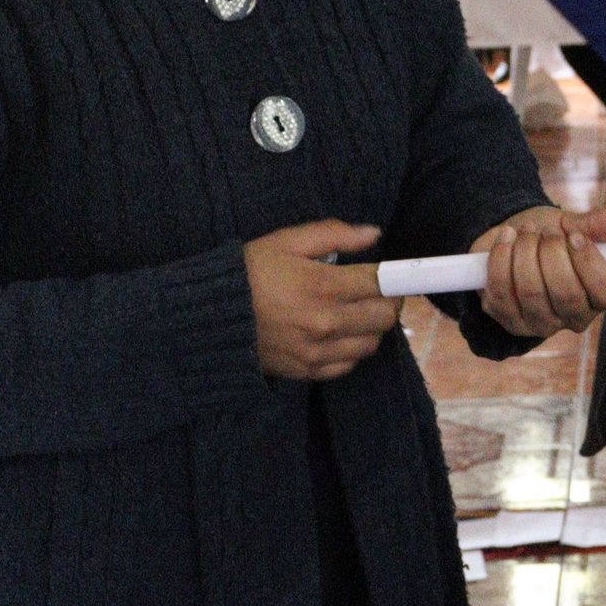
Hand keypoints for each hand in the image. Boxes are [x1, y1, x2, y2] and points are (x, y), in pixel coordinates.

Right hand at [245, 220, 403, 381]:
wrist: (207, 316)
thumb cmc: (248, 272)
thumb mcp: (287, 241)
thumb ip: (334, 235)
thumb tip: (373, 234)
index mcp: (321, 286)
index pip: (381, 284)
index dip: (397, 277)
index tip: (398, 274)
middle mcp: (324, 322)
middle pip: (383, 317)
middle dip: (390, 301)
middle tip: (381, 291)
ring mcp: (316, 350)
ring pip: (371, 344)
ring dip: (373, 327)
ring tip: (360, 312)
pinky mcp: (306, 370)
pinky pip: (347, 365)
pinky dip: (351, 350)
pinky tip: (341, 333)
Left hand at [470, 198, 605, 337]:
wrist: (510, 238)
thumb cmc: (549, 236)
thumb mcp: (576, 226)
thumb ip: (604, 223)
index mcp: (598, 296)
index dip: (589, 262)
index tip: (573, 235)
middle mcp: (572, 317)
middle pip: (566, 293)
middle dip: (551, 252)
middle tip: (545, 231)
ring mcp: (539, 323)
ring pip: (532, 291)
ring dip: (525, 251)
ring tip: (525, 232)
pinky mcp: (507, 320)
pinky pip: (501, 291)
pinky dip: (501, 257)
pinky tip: (506, 239)